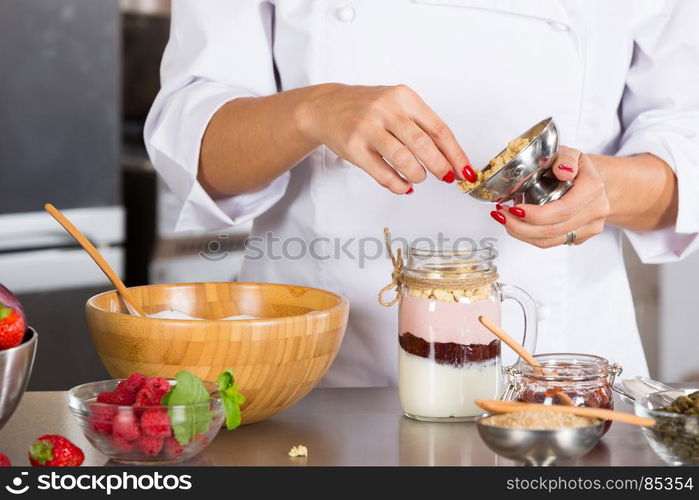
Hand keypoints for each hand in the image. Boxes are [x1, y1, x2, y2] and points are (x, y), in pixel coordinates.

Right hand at [299, 83, 474, 193]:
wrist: (326, 107)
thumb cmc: (367, 109)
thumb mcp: (396, 105)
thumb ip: (420, 126)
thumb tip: (448, 158)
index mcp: (404, 97)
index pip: (438, 128)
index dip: (455, 153)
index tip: (464, 170)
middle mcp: (386, 109)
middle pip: (423, 144)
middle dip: (440, 166)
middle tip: (446, 178)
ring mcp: (368, 128)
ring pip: (403, 159)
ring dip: (417, 174)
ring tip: (419, 178)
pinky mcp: (354, 148)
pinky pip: (382, 173)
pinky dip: (397, 184)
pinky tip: (403, 185)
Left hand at [489, 146, 610, 246]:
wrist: (593, 181)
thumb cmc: (577, 167)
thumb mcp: (570, 153)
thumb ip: (565, 158)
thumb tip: (563, 170)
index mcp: (592, 189)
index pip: (563, 210)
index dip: (535, 215)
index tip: (514, 209)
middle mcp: (594, 211)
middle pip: (553, 230)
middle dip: (520, 226)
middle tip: (501, 214)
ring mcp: (589, 227)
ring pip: (549, 241)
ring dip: (521, 233)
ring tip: (504, 219)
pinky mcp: (579, 237)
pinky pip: (550, 242)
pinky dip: (529, 236)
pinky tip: (517, 224)